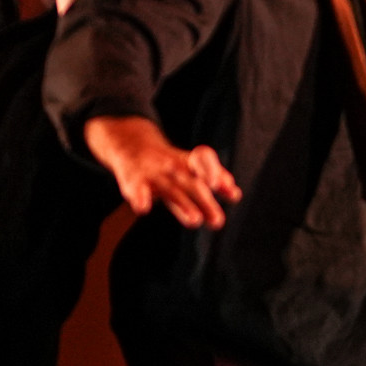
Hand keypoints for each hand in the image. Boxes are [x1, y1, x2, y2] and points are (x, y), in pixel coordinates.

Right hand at [86, 116, 241, 227]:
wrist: (130, 145)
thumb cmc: (167, 162)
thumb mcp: (189, 166)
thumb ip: (212, 177)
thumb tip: (235, 194)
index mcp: (187, 162)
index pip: (204, 165)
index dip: (217, 176)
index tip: (233, 193)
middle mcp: (172, 168)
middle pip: (192, 184)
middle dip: (205, 202)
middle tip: (218, 221)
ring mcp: (153, 175)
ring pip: (170, 191)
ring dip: (183, 206)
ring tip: (195, 221)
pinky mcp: (133, 183)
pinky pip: (137, 191)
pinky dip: (140, 199)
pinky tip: (144, 209)